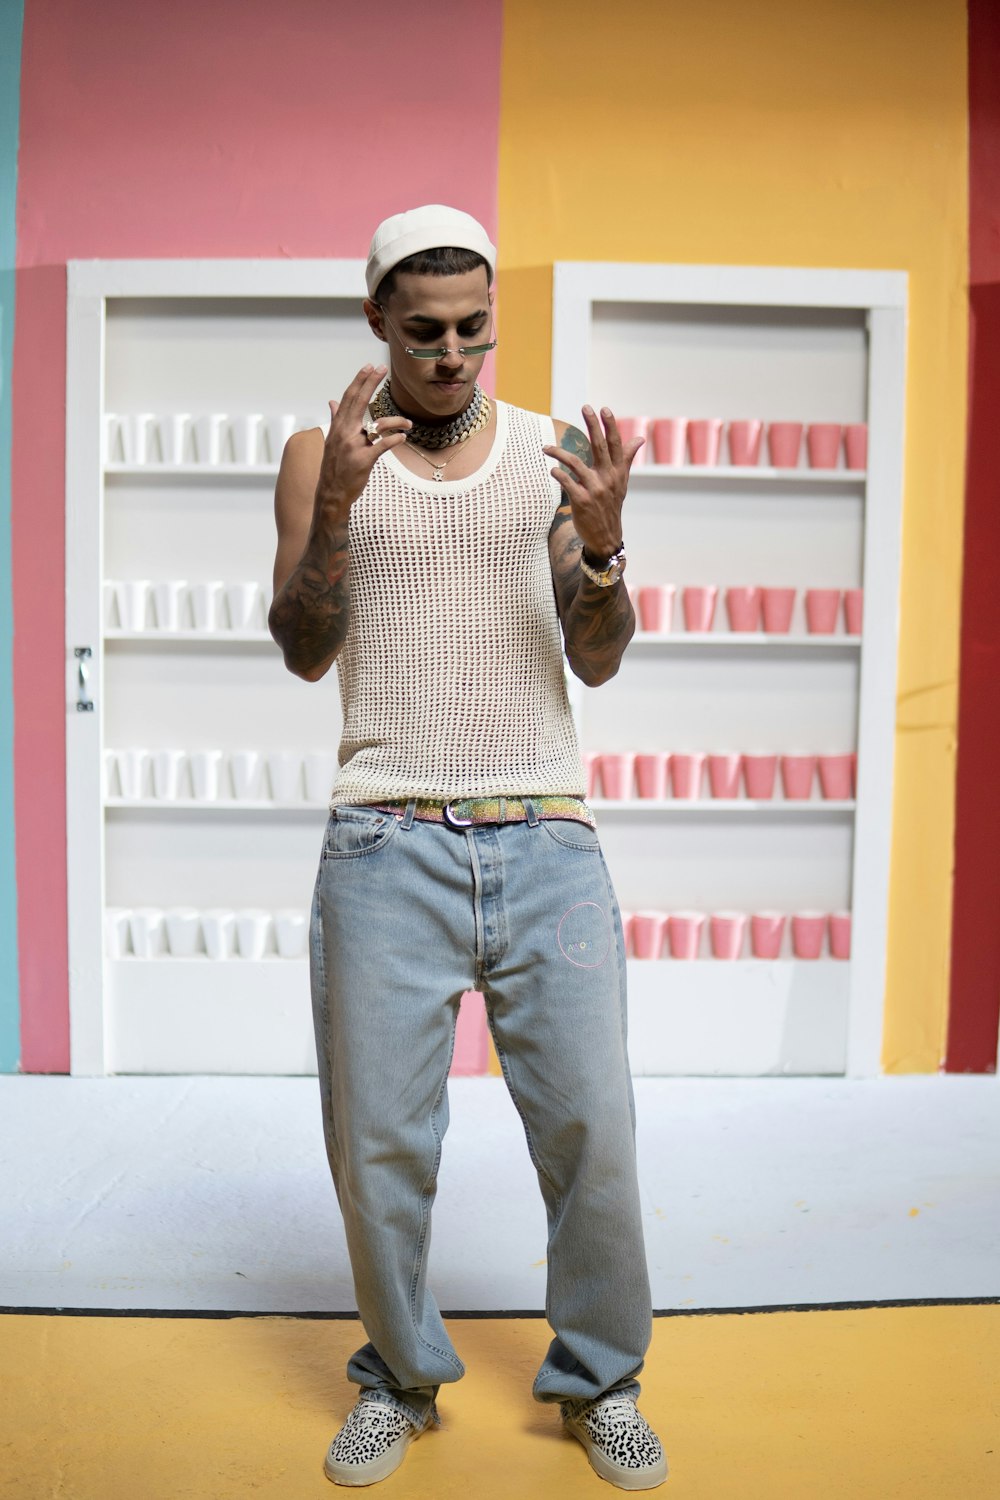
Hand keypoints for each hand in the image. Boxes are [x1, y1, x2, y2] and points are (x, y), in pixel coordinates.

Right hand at [316, 364, 410, 513]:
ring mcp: (354, 446)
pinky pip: (383, 445)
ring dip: (397, 421)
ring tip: (408, 424)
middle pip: (359, 402)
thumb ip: (335, 420)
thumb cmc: (335, 467)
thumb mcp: (332, 442)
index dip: (360, 381)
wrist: (332, 494)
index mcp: (338, 427)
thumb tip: (332, 401)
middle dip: (371, 383)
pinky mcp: (364, 460)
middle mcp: (344, 433)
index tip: (369, 367)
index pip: (349, 398)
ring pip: (378, 424)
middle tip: (383, 368)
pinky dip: (395, 439)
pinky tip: (403, 437)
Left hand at [543, 406, 642, 560]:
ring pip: (576, 463)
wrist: (606, 537)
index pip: (616, 444)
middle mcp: (608, 478)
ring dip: (559, 453)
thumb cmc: (611, 506)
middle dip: (593, 425)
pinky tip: (552, 469)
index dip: (610, 426)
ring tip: (546, 448)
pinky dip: (558, 474)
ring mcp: (595, 489)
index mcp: (618, 472)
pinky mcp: (582, 501)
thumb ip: (626, 458)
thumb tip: (639, 439)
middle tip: (586, 407)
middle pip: (600, 446)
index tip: (604, 409)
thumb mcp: (621, 482)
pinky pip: (567, 482)